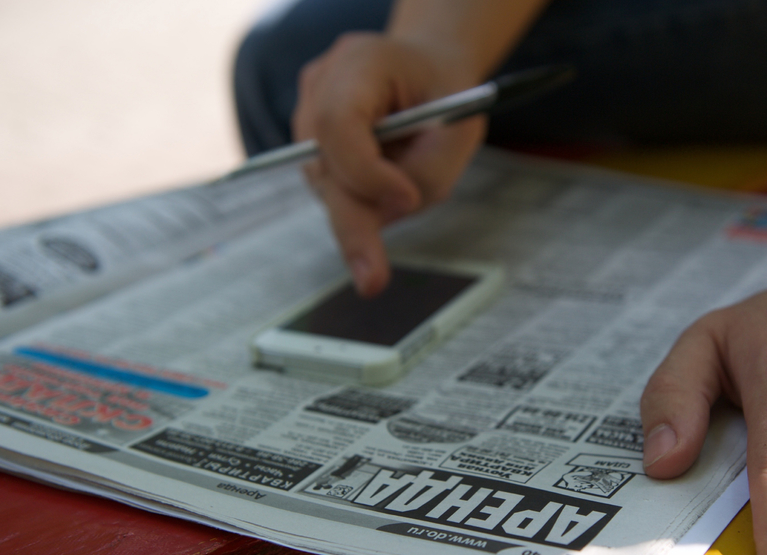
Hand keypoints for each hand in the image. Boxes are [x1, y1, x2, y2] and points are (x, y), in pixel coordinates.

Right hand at [292, 33, 486, 295]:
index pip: (338, 123)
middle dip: (352, 226)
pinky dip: (364, 201)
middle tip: (372, 280)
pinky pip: (333, 190)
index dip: (366, 170)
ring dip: (368, 206)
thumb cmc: (445, 91)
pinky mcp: (311, 147)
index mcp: (356, 63)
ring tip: (408, 190)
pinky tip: (390, 186)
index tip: (408, 200)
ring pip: (328, 186)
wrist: (424, 68)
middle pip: (324, 166)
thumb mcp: (460, 127)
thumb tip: (389, 211)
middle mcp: (319, 87)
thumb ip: (429, 170)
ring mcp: (307, 116)